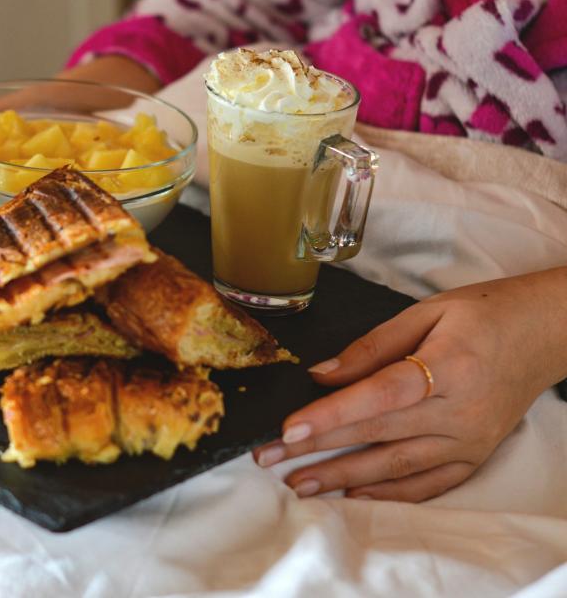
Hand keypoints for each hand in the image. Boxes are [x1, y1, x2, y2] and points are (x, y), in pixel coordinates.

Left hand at [253, 267, 566, 501]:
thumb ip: (370, 347)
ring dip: (342, 477)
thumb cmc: (484, 314)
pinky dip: (387, 493)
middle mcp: (460, 412)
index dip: (331, 415)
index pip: (379, 396)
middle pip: (377, 435)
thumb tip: (321, 375)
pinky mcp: (476, 457)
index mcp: (447, 367)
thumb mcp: (426, 312)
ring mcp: (470, 441)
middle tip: (268, 458)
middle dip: (317, 449)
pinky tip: (351, 494)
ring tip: (298, 484)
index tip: (288, 429)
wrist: (548, 333)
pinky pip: (426, 484)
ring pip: (395, 466)